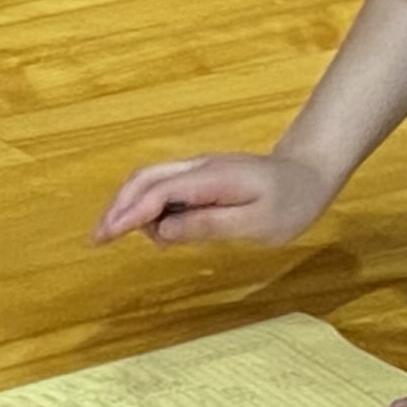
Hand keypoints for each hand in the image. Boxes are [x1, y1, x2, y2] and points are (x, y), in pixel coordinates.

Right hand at [96, 151, 334, 250]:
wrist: (309, 173)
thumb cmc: (291, 202)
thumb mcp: (256, 223)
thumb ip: (208, 225)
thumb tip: (163, 231)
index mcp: (210, 178)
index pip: (157, 194)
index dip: (128, 215)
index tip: (105, 237)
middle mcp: (197, 167)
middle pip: (142, 180)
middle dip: (116, 208)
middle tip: (97, 239)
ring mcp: (198, 169)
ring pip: (149, 181)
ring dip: (130, 206)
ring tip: (121, 237)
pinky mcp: (201, 177)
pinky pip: (165, 186)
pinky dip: (148, 204)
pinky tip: (153, 227)